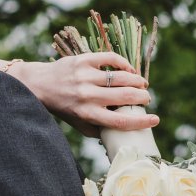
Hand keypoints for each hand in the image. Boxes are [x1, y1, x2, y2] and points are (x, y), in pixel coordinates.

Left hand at [19, 52, 158, 136]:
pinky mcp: (84, 60)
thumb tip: (121, 135)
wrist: (40, 85)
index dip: (141, 122)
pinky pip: (112, 59)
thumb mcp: (78, 123)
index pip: (120, 122)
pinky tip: (129, 71)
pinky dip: (125, 65)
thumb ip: (98, 130)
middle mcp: (87, 95)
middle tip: (146, 98)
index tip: (155, 119)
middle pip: (125, 96)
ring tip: (141, 84)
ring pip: (122, 77)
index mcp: (87, 114)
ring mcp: (85, 76)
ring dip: (137, 81)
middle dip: (142, 97)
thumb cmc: (63, 107)